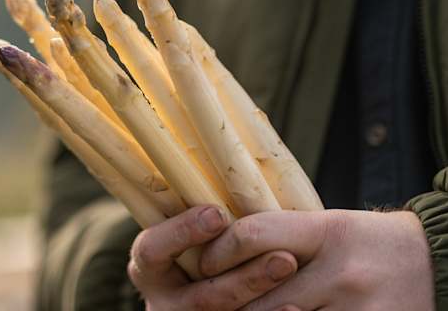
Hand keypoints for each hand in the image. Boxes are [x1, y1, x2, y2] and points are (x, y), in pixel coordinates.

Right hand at [128, 206, 298, 309]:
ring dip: (264, 298)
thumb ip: (201, 212)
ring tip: (296, 275)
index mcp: (149, 266)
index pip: (152, 250)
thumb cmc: (201, 245)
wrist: (207, 289)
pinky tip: (298, 309)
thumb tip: (230, 151)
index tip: (217, 214)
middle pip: (201, 298)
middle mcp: (163, 302)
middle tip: (284, 256)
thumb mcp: (186, 229)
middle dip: (245, 277)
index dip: (182, 233)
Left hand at [198, 209, 434, 310]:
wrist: (440, 263)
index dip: (219, 251)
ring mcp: (358, 310)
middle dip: (231, 301)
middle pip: (262, 296)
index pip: (254, 235)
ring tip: (242, 309)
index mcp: (328, 231)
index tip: (204, 261)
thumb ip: (284, 237)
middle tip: (210, 300)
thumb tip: (223, 250)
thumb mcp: (330, 225)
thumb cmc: (370, 242)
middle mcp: (342, 273)